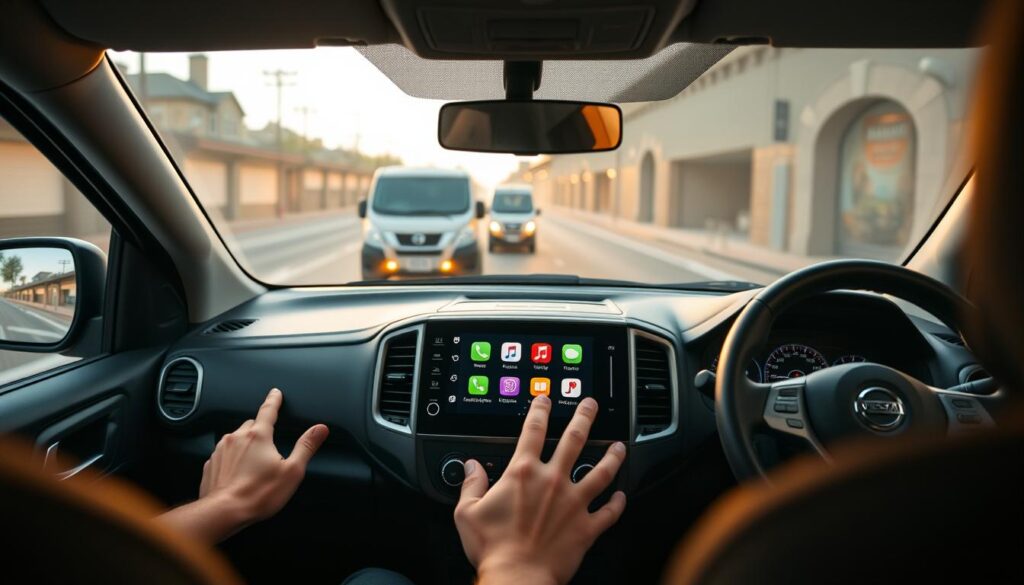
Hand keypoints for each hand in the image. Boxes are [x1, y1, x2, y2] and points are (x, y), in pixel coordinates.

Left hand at [158, 388, 328, 542]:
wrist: (224, 512)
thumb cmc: (258, 494)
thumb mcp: (292, 471)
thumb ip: (306, 446)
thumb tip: (320, 429)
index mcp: (259, 436)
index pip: (268, 410)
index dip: (274, 400)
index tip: (275, 393)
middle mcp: (237, 438)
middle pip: (251, 425)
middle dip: (260, 429)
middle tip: (268, 443)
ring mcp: (221, 450)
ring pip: (236, 438)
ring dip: (245, 444)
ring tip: (254, 464)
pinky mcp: (211, 464)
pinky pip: (224, 454)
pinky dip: (232, 459)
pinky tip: (239, 473)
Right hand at [454, 395, 626, 584]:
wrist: (517, 578)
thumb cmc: (493, 548)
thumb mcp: (467, 512)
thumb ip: (471, 484)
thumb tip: (471, 467)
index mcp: (523, 473)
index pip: (534, 430)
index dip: (540, 410)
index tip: (546, 399)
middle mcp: (552, 481)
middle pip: (575, 439)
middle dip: (584, 417)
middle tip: (591, 405)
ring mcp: (574, 503)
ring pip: (601, 470)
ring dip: (612, 456)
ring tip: (619, 445)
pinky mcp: (586, 527)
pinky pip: (609, 512)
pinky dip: (618, 503)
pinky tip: (623, 495)